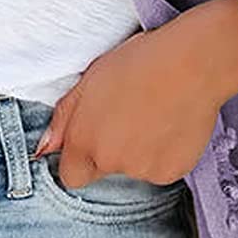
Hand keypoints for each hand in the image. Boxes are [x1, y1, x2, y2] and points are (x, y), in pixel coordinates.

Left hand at [30, 0, 237, 188]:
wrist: (193, 63)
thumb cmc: (139, 61)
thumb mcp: (90, 80)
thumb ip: (64, 119)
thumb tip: (44, 150)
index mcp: (84, 141)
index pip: (71, 176)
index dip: (81, 158)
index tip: (96, 136)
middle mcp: (110, 163)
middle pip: (104, 170)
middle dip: (112, 151)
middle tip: (131, 114)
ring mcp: (143, 171)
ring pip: (135, 169)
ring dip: (140, 150)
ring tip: (156, 113)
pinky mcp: (173, 172)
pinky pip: (162, 168)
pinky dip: (166, 152)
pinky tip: (173, 122)